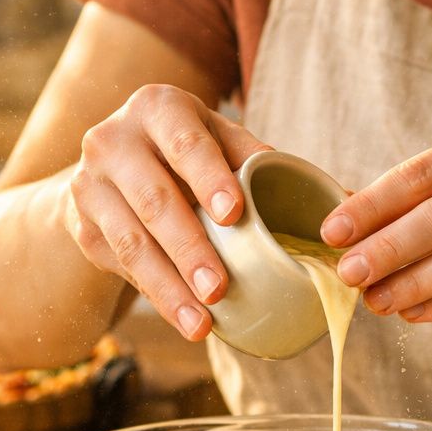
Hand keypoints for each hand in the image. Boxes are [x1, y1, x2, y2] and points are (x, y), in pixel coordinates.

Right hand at [66, 84, 271, 338]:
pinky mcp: (83, 226)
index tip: (233, 214)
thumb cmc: (188, 155)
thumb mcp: (221, 145)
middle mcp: (115, 139)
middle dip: (189, 248)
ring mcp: (91, 184)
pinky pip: (122, 266)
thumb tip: (347, 198)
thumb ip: (268, 164)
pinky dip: (156, 296)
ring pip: (133, 242)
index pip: (186, 142)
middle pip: (155, 199)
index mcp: (159, 108)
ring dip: (170, 287)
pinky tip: (184, 319)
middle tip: (220, 289)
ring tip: (202, 323)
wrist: (111, 172)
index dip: (209, 177)